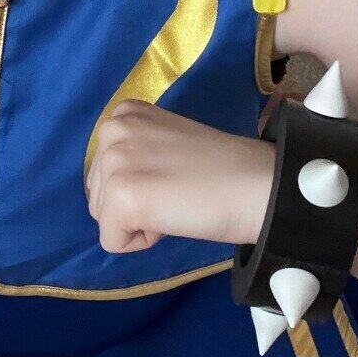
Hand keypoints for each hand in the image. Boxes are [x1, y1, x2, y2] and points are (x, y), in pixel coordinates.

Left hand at [85, 99, 274, 251]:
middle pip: (98, 195)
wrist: (259, 185)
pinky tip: (175, 218)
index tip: (175, 177)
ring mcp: (114, 162)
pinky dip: (143, 242)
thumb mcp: (165, 143)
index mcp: (125, 114)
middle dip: (134, 205)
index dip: (142, 185)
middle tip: (178, 192)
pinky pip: (113, 241)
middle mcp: (113, 130)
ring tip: (178, 202)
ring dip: (139, 222)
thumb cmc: (221, 171)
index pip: (106, 171)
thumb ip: (137, 154)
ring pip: (104, 219)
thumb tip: (115, 190)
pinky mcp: (122, 197)